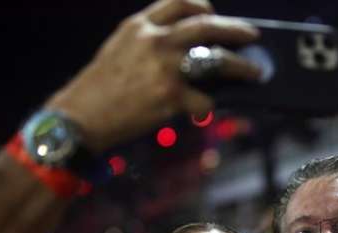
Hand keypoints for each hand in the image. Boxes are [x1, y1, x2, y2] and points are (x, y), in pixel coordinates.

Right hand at [45, 0, 260, 151]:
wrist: (81, 116)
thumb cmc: (101, 86)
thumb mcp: (121, 47)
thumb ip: (150, 39)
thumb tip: (187, 44)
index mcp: (140, 25)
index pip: (180, 1)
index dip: (203, 6)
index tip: (214, 14)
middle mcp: (155, 41)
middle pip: (207, 25)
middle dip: (236, 30)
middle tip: (252, 35)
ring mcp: (165, 68)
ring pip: (217, 59)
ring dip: (241, 65)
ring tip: (256, 71)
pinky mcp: (171, 96)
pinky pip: (205, 100)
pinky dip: (208, 106)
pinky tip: (205, 109)